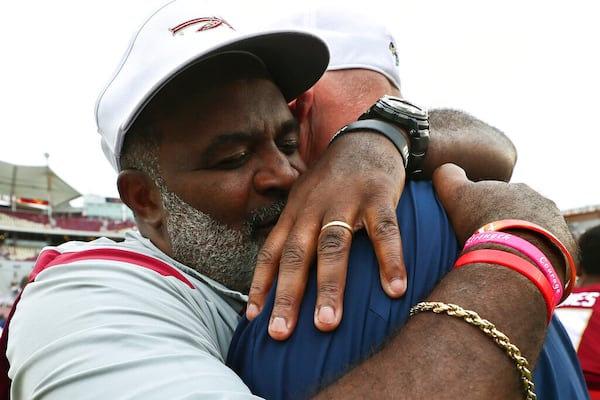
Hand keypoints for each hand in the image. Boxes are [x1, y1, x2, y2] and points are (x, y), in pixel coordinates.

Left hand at [247, 132, 406, 339]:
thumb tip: (280, 273)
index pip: (272, 251)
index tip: (253, 318)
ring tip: (327, 324)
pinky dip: (390, 260)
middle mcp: (314, 208)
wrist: (365, 136)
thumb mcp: (305, 199)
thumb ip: (295, 230)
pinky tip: (395, 290)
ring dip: (330, 286)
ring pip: (333, 246)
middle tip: (280, 333)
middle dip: (288, 295)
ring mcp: (346, 201)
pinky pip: (385, 231)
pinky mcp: (379, 196)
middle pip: (298, 255)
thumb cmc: (333, 178)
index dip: (261, 284)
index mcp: (295, 212)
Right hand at [432, 163, 575, 254]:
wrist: (513, 257)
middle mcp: (542, 204)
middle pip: (521, 214)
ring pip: (536, 232)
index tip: (474, 225)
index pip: (500, 197)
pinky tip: (520, 267)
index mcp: (518, 189)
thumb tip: (445, 170)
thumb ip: (447, 176)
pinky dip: (535, 258)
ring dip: (522, 241)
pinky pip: (549, 253)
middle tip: (488, 243)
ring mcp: (556, 226)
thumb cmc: (481, 223)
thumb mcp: (454, 194)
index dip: (485, 209)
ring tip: (503, 258)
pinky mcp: (565, 250)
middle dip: (506, 224)